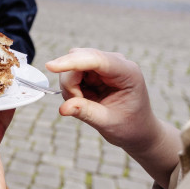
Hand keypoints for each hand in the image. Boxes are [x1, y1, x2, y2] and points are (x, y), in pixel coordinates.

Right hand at [47, 48, 180, 187]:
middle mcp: (116, 63)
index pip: (96, 60)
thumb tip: (63, 108)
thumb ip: (86, 113)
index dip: (72, 62)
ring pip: (73, 64)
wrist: (139, 130)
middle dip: (70, 81)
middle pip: (79, 58)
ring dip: (70, 86)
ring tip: (85, 105)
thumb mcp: (108, 123)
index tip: (50, 67)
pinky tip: (83, 99)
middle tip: (77, 105)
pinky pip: (73, 71)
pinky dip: (72, 87)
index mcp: (127, 73)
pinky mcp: (95, 70)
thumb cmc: (130, 127)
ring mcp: (105, 64)